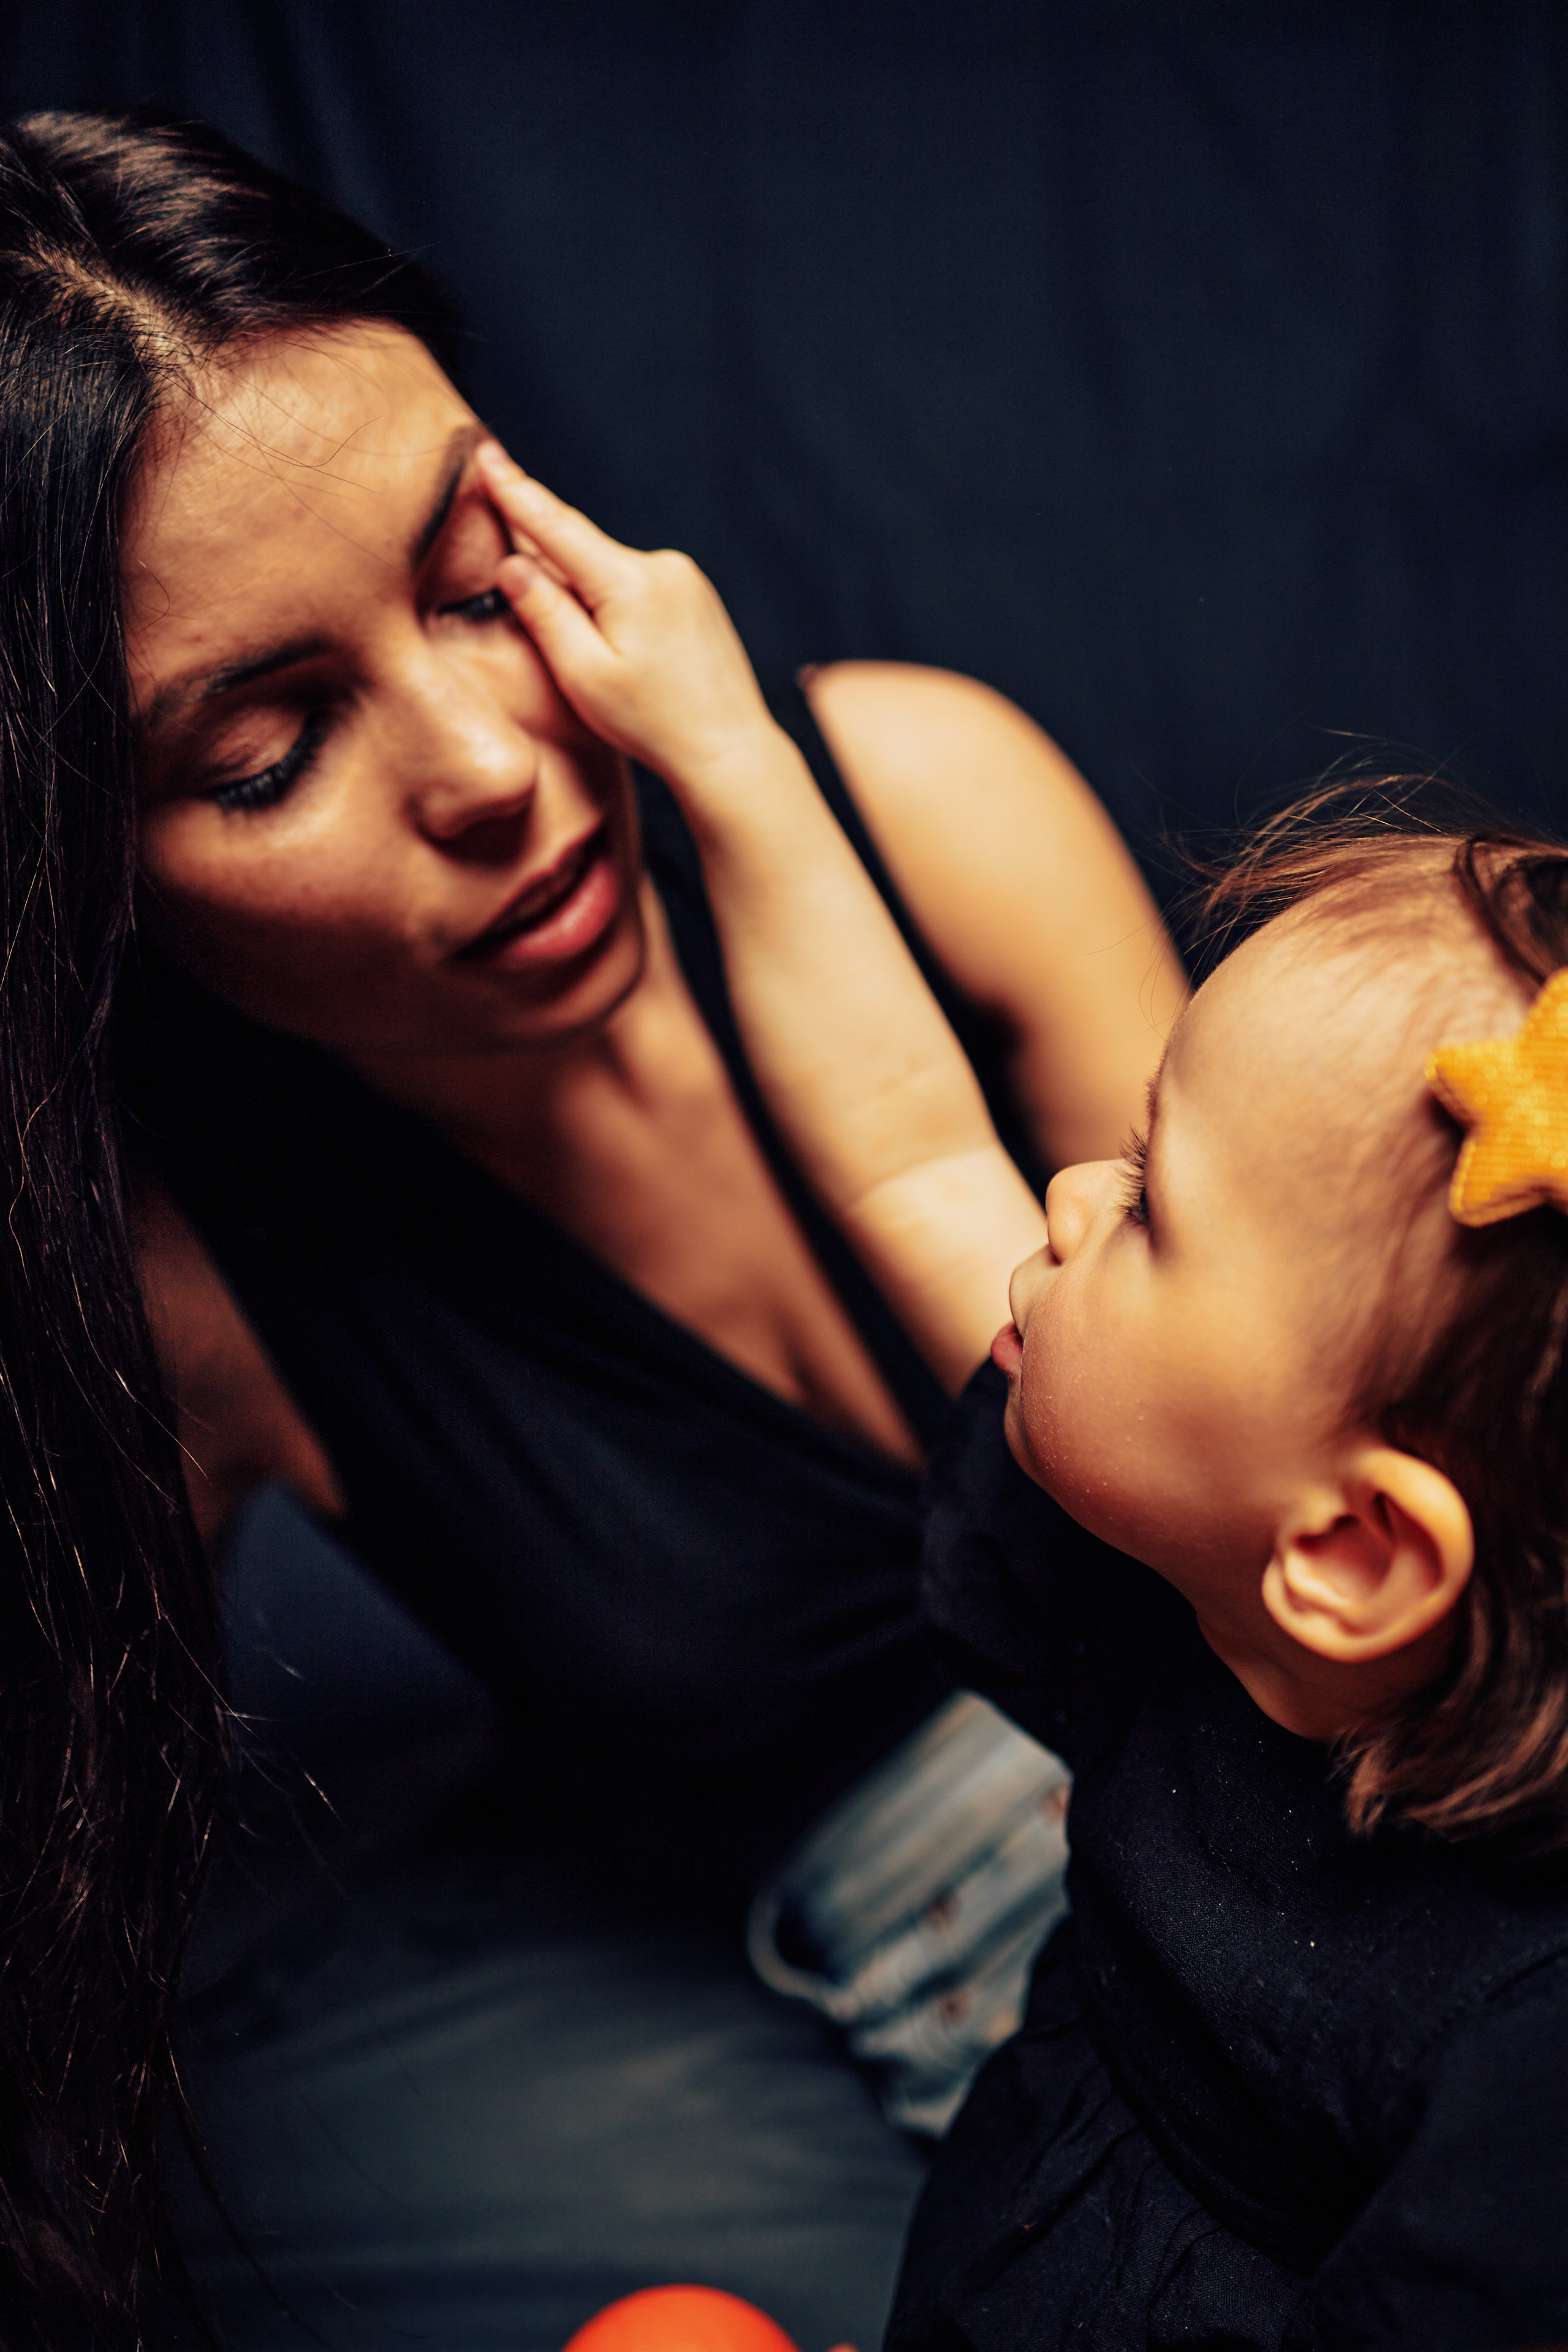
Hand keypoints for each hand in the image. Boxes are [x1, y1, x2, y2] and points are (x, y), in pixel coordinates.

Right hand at [477, 443, 779, 790]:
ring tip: (607, 666)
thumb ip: (544, 613)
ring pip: (608, 574)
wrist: (729, 749)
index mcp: (631, 582)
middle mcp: (662, 566)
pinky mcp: (694, 593)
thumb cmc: (653, 723)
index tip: (484, 453)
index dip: (514, 490)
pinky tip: (627, 655)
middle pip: (581, 554)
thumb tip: (512, 563)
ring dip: (586, 602)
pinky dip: (614, 608)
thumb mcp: (583, 674)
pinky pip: (635, 587)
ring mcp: (685, 577)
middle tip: (551, 633)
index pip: (556, 526)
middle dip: (550, 577)